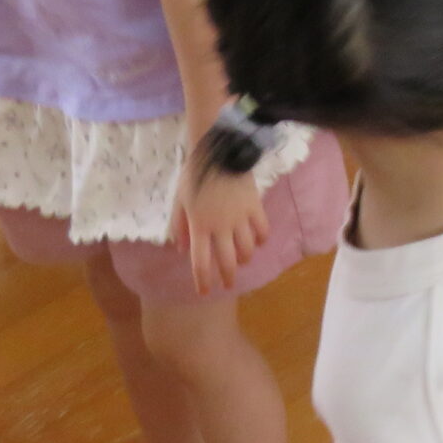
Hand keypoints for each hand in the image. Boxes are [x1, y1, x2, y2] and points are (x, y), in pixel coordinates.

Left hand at [173, 163, 271, 293]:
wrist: (218, 150)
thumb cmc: (195, 175)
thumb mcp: (179, 200)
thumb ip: (179, 226)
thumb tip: (181, 249)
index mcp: (199, 226)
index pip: (201, 262)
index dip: (203, 280)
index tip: (204, 292)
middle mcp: (221, 226)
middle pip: (227, 261)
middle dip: (227, 277)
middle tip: (227, 284)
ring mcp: (240, 217)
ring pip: (247, 249)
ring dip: (244, 259)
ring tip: (241, 260)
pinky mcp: (255, 207)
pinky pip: (263, 230)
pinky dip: (261, 239)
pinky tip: (258, 241)